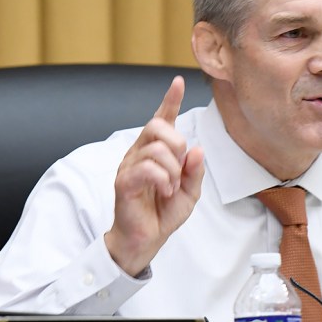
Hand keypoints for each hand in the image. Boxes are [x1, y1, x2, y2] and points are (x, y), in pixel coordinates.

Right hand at [105, 76, 204, 275]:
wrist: (146, 239)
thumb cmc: (163, 213)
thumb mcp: (190, 192)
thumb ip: (195, 171)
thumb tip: (197, 149)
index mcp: (154, 151)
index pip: (161, 119)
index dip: (170, 100)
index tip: (178, 82)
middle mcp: (139, 152)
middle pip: (157, 125)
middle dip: (177, 144)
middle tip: (180, 169)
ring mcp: (129, 165)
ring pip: (156, 148)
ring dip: (172, 170)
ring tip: (171, 188)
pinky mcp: (124, 181)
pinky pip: (147, 168)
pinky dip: (163, 179)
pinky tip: (165, 191)